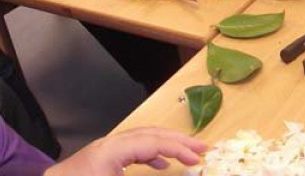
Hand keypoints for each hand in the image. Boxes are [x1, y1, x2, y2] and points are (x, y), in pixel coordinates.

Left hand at [44, 127, 206, 175]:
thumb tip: (167, 170)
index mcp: (113, 151)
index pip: (154, 143)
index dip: (179, 149)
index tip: (199, 158)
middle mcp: (110, 145)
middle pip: (151, 134)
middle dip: (178, 140)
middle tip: (203, 147)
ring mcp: (105, 150)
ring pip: (143, 139)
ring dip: (167, 145)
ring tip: (188, 153)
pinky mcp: (101, 160)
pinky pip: (133, 150)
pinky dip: (152, 154)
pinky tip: (161, 166)